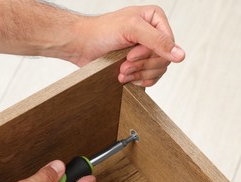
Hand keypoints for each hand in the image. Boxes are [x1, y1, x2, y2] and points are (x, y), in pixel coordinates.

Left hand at [69, 5, 185, 86]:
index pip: (169, 44)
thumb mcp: (131, 29)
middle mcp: (153, 34)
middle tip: (124, 64)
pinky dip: (137, 80)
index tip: (130, 54)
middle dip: (142, 65)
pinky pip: (149, 78)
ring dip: (138, 74)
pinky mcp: (138, 64)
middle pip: (163, 60)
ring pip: (157, 71)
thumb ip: (157, 40)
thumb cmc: (101, 32)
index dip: (150, 53)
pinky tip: (125, 78)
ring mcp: (145, 51)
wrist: (81, 45)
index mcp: (155, 19)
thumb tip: (180, 55)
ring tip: (121, 71)